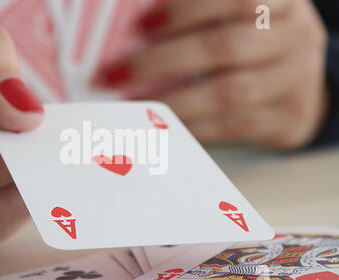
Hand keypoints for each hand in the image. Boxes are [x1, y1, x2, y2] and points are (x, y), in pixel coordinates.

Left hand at [94, 0, 327, 149]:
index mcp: (280, 2)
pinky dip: (192, 126)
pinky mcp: (287, 120)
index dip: (185, 11)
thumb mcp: (240, 19)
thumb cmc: (256, 45)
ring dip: (172, 102)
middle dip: (162, 62)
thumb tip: (137, 31)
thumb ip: (201, 19)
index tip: (142, 25)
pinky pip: (231, 127)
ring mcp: (295, 81)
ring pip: (227, 94)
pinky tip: (163, 125)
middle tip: (115, 75)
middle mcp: (294, 37)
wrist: (304, 87)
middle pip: (224, 47)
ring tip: (132, 106)